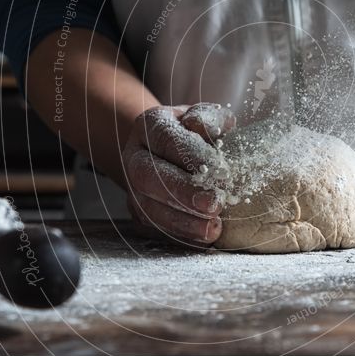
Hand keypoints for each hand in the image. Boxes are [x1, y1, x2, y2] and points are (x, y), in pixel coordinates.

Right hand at [122, 103, 235, 245]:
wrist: (174, 154)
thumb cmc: (198, 134)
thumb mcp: (206, 117)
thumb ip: (208, 118)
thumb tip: (200, 127)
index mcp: (149, 126)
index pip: (166, 139)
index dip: (192, 156)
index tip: (221, 170)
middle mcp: (135, 157)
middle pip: (148, 176)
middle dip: (183, 192)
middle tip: (215, 203)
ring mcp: (133, 188)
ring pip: (148, 208)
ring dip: (182, 222)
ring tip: (212, 228)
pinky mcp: (139, 213)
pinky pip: (154, 229)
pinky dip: (180, 236)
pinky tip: (203, 238)